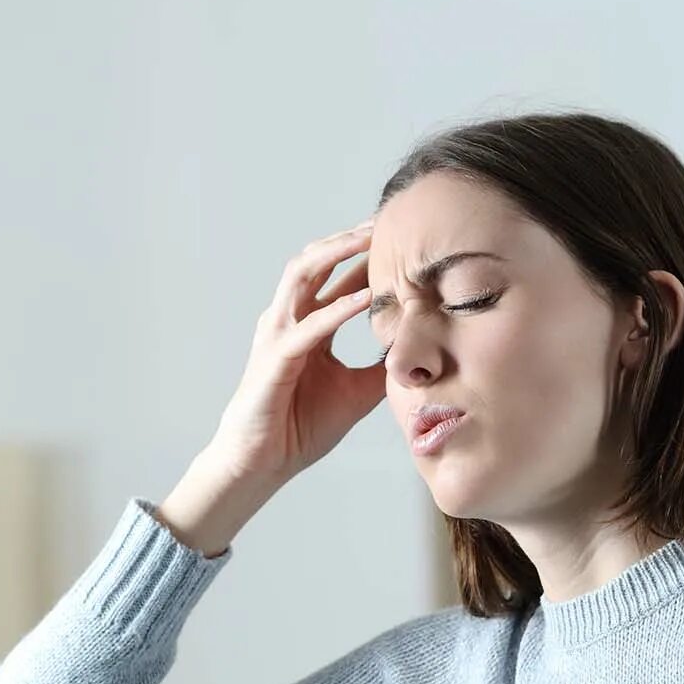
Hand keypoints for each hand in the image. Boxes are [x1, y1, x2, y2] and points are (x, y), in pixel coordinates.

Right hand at [204, 217, 384, 486]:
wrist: (262, 463)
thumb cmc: (299, 427)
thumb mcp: (357, 392)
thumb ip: (382, 367)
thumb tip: (421, 355)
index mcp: (308, 326)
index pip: (336, 278)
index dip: (365, 257)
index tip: (401, 239)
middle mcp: (288, 321)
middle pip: (315, 262)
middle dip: (348, 239)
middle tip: (385, 220)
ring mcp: (277, 335)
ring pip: (301, 276)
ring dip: (336, 254)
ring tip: (370, 238)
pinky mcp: (274, 359)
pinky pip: (308, 326)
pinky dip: (337, 308)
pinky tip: (366, 297)